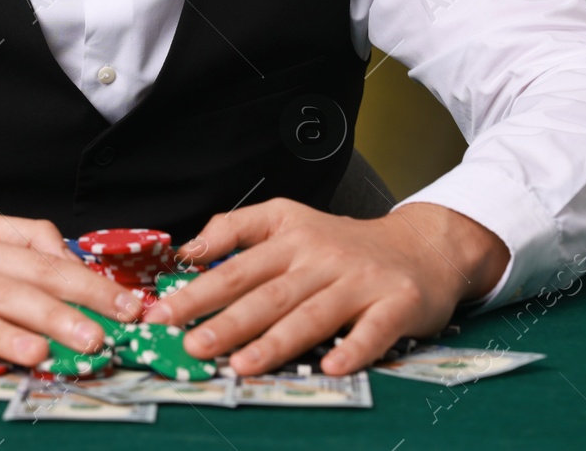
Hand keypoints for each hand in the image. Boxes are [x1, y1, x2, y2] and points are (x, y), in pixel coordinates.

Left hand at [141, 198, 509, 376]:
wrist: (422, 246)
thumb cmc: (346, 243)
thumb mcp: (290, 219)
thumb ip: (238, 229)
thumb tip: (189, 250)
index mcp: (290, 236)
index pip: (236, 265)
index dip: (198, 288)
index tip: (163, 311)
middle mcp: (321, 256)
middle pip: (268, 292)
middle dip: (226, 320)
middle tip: (192, 345)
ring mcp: (359, 281)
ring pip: (312, 313)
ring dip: (275, 341)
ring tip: (242, 364)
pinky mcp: (395, 304)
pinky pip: (372, 330)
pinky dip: (353, 349)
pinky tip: (331, 367)